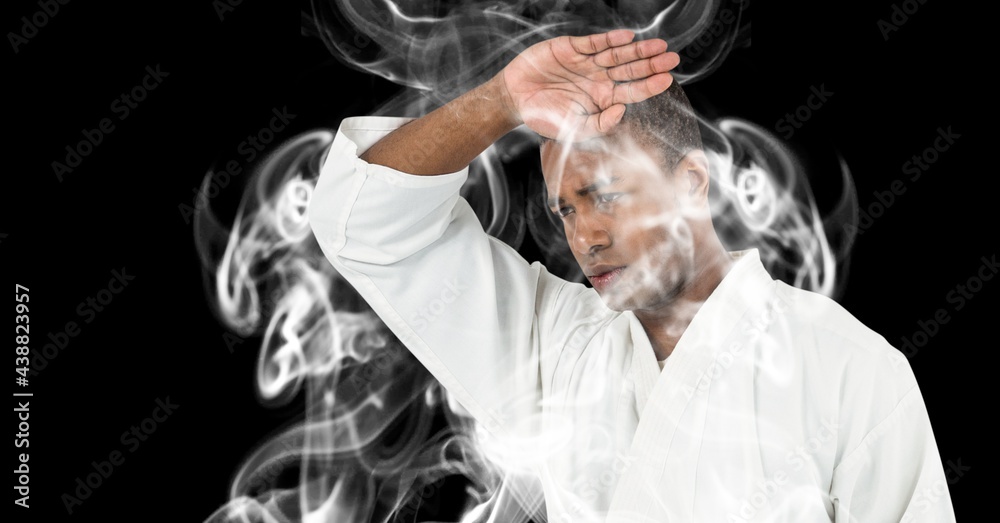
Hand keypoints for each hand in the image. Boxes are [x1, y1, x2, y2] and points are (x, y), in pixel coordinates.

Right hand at [497, 29, 679, 140]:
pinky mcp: (572, 48)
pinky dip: (610, 40)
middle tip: (672, 58)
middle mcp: (598, 79)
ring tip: (657, 46)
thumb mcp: (574, 129)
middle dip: (651, 63)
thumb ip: (600, 123)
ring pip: (617, 54)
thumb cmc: (545, 118)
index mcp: (602, 98)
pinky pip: (595, 43)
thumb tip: (623, 110)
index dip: (650, 84)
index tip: (667, 79)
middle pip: (631, 70)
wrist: (515, 100)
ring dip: (637, 50)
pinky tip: (627, 38)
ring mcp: (587, 63)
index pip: (632, 90)